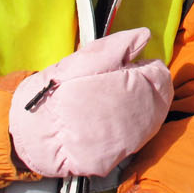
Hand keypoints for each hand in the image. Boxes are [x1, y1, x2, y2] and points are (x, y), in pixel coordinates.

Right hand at [9, 27, 172, 178]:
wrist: (34, 133)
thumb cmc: (55, 92)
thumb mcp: (82, 60)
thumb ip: (118, 46)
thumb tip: (145, 35)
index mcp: (128, 89)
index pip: (159, 74)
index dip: (145, 68)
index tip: (128, 67)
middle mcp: (135, 117)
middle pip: (159, 97)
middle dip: (144, 87)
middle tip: (117, 85)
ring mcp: (130, 140)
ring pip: (151, 118)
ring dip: (140, 107)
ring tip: (112, 103)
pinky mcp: (121, 157)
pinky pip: (137, 138)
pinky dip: (130, 127)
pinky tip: (110, 122)